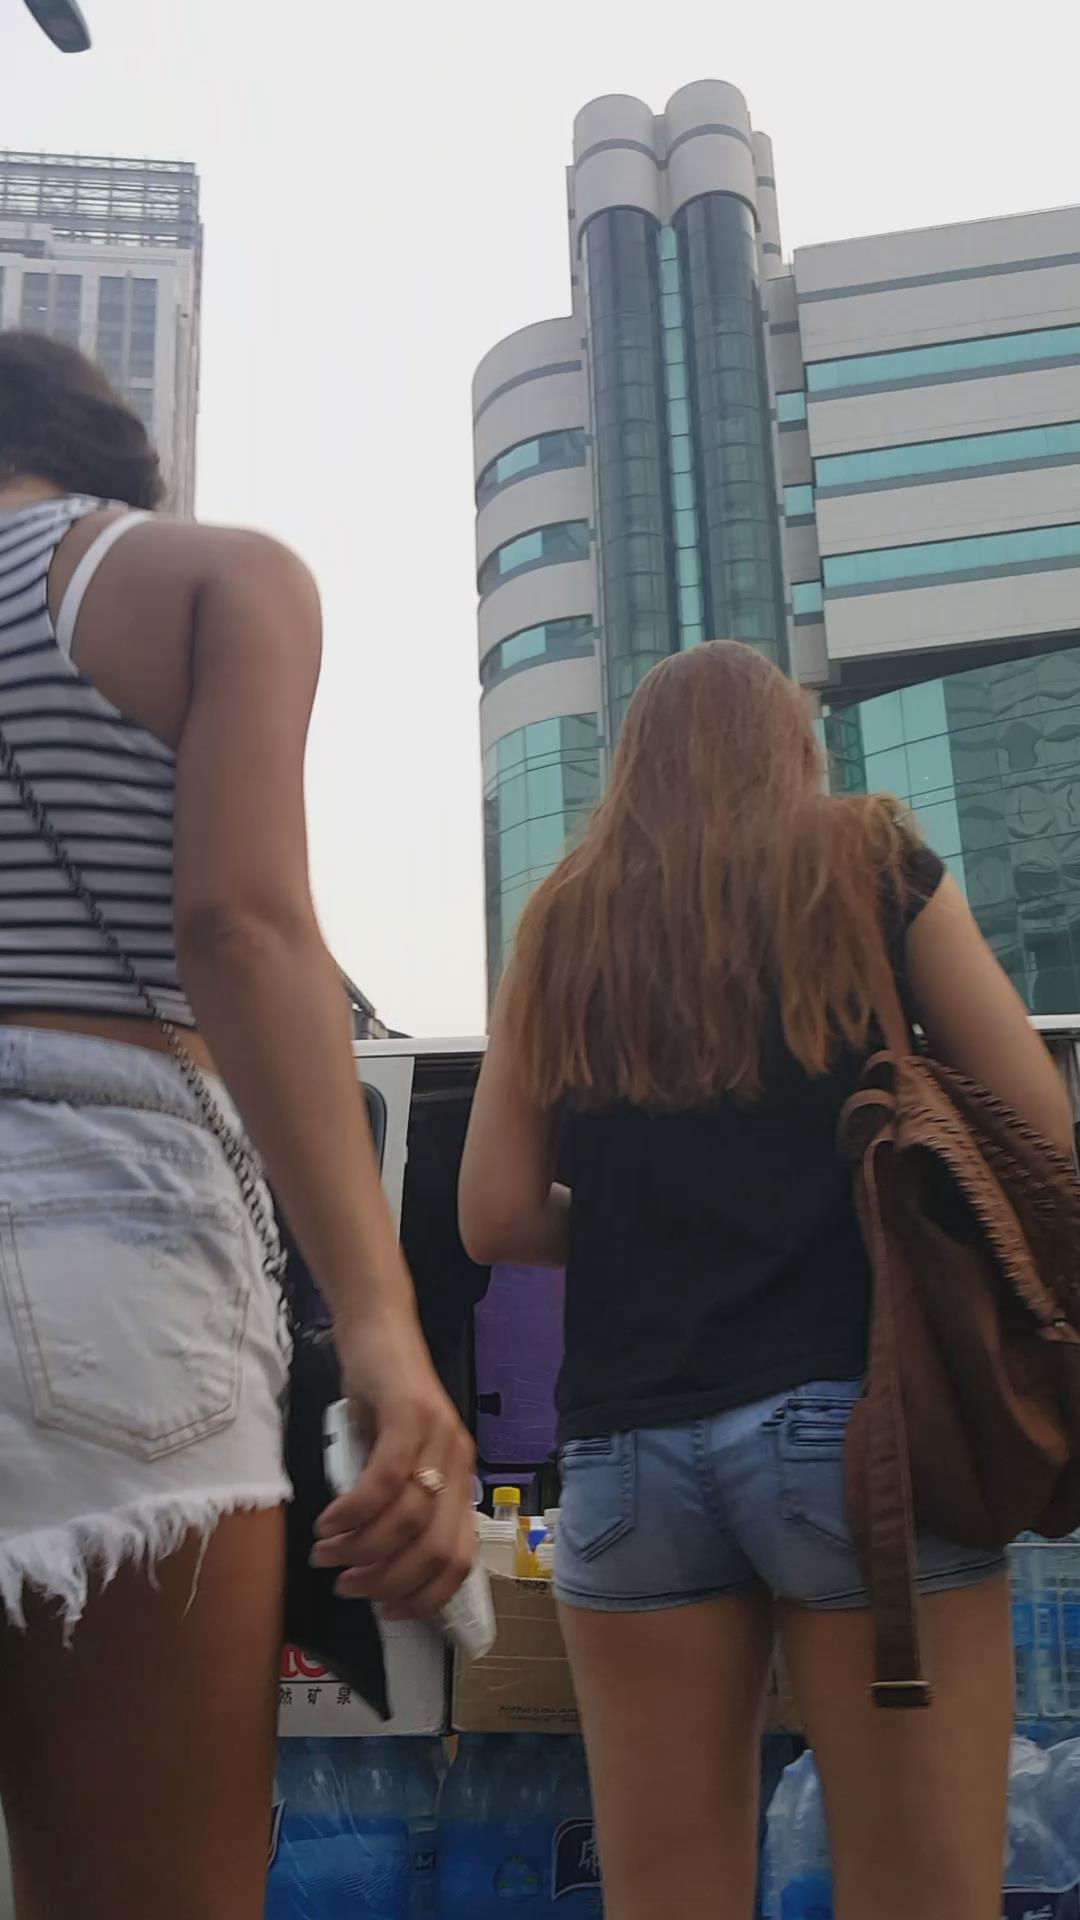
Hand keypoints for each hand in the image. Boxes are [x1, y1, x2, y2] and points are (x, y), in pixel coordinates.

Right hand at [311, 1310, 476, 1620]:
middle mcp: (459, 1464)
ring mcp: (439, 1439)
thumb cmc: (380, 1397)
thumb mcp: (392, 1459)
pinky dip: (354, 1512)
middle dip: (389, 1581)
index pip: (458, 1560)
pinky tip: (328, 1523)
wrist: (378, 1327)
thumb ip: (393, 1505)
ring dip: (362, 1549)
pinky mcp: (411, 1415)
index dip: (424, 1597)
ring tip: (326, 1554)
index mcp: (461, 1480)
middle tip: (346, 1584)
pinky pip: (386, 1480)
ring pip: (409, 1519)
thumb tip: (371, 1565)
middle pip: (436, 1549)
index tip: (385, 1611)